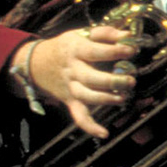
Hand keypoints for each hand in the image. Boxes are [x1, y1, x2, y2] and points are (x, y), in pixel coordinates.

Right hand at [18, 25, 141, 138]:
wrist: (35, 63)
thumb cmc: (66, 47)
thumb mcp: (81, 33)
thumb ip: (105, 33)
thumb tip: (128, 36)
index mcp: (75, 50)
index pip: (95, 51)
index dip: (114, 51)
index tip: (132, 50)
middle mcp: (73, 70)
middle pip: (91, 78)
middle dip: (113, 81)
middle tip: (130, 80)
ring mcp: (71, 88)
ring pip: (87, 97)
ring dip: (107, 99)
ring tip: (123, 97)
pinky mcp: (70, 101)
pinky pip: (79, 116)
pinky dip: (90, 127)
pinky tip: (104, 133)